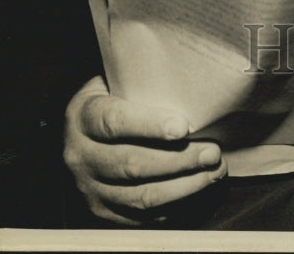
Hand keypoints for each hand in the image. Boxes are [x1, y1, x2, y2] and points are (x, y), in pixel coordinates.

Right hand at [63, 76, 226, 224]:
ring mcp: (89, 187)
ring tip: (214, 172)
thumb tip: (192, 77)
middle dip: (179, 160)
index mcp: (82, 116)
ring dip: (183, 186)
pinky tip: (196, 190)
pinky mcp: (101, 209)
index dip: (149, 125)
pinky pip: (140, 216)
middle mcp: (80, 155)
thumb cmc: (113, 95)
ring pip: (140, 195)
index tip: (183, 127)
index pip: (114, 121)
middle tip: (212, 153)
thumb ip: (143, 80)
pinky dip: (172, 206)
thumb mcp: (116, 79)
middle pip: (132, 164)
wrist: (82, 127)